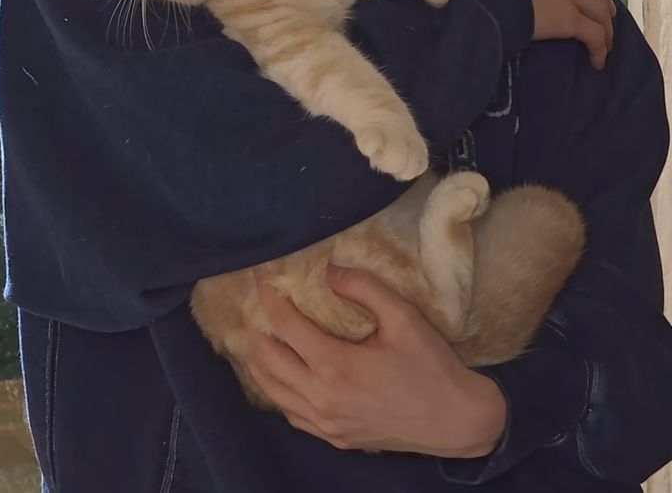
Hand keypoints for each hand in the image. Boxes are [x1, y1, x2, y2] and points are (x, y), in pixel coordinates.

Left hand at [244, 266, 506, 457]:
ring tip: (257, 336)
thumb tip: (329, 272)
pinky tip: (282, 375)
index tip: (261, 276)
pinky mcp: (335, 438)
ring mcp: (326, 423)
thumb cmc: (430, 366)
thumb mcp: (403, 317)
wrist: (455, 420)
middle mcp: (322, 398)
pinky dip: (277, 391)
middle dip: (255, 329)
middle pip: (268, 361)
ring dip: (260, 362)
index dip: (269, 298)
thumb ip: (364, 288)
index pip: (285, 327)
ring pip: (273, 392)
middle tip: (254, 304)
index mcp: (336, 366)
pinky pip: (291, 414)